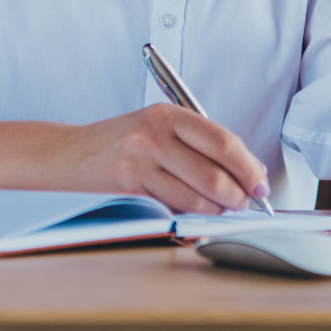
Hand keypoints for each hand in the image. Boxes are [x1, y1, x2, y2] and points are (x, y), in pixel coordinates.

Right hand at [59, 104, 269, 213]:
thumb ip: (198, 143)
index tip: (262, 183)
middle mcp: (155, 134)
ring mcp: (140, 161)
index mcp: (168, 114)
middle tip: (245, 202)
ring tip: (220, 208)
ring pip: (197, 197)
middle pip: (214, 172)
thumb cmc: (120, 143)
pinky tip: (194, 211)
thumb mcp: (158, 127)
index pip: (223, 141)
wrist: (68, 154)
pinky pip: (174, 209)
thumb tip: (247, 171)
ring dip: (216, 209)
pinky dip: (191, 215)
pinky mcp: (129, 188)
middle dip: (238, 195)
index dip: (249, 167)